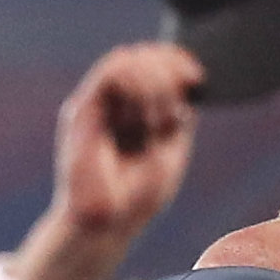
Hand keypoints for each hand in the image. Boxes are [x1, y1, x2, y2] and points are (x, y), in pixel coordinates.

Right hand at [4, 43, 206, 279]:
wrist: (105, 224)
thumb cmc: (136, 197)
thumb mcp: (171, 150)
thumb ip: (177, 115)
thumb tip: (185, 81)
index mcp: (138, 110)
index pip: (157, 64)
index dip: (177, 60)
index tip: (197, 78)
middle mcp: (117, 102)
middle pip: (144, 55)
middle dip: (168, 69)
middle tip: (177, 104)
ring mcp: (98, 104)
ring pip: (127, 58)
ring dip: (153, 81)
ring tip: (159, 118)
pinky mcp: (82, 109)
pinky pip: (110, 72)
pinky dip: (134, 82)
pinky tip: (146, 113)